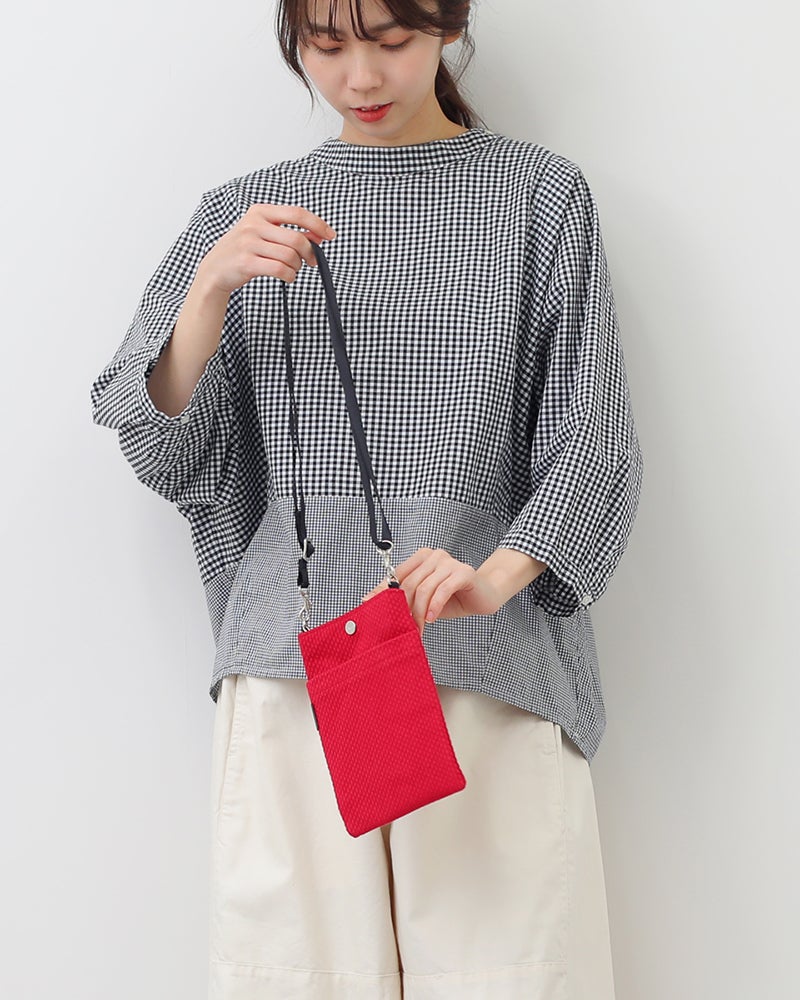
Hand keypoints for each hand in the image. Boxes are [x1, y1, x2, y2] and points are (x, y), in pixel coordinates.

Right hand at [198, 203, 335, 294]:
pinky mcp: (247, 262)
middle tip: (311, 262)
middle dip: (309, 253)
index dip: (318, 224)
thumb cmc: (244, 251)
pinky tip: (287, 277)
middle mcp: (253, 224)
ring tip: (292, 269)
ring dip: (297, 267)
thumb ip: (290, 232)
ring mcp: (248, 243)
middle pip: (297, 238)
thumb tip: (320, 235)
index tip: (331, 235)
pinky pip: (281, 269)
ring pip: (290, 256)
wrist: (215, 269)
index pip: (297, 213)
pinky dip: (290, 276)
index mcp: (260, 212)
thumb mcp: (264, 234)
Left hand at [361, 548, 502, 635]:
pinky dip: (435, 606)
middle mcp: (434, 555)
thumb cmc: (453, 598)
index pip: (397, 574)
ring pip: (424, 588)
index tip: (370, 605)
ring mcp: (449, 562)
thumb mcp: (424, 599)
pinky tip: (432, 618)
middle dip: (405, 608)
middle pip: (409, 583)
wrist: (484, 596)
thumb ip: (404, 597)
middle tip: (405, 628)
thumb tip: (371, 601)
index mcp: (421, 557)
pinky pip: (443, 589)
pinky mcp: (464, 572)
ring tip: (420, 628)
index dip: (383, 591)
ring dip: (419, 612)